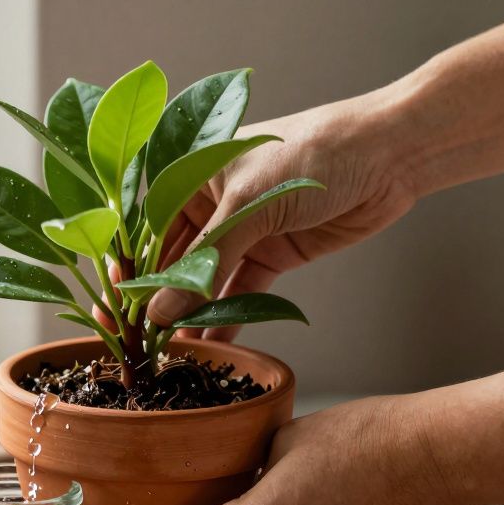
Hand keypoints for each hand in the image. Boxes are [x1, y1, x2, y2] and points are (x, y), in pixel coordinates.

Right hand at [145, 93, 418, 339]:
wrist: (389, 155)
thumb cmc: (313, 153)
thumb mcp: (249, 203)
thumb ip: (206, 260)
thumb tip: (161, 310)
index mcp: (192, 175)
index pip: (148, 230)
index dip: (131, 270)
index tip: (115, 309)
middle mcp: (212, 204)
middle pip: (175, 260)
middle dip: (160, 300)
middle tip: (140, 341)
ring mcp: (243, 231)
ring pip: (207, 280)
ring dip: (193, 314)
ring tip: (173, 351)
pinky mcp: (273, 253)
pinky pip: (243, 291)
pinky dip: (229, 317)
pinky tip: (213, 344)